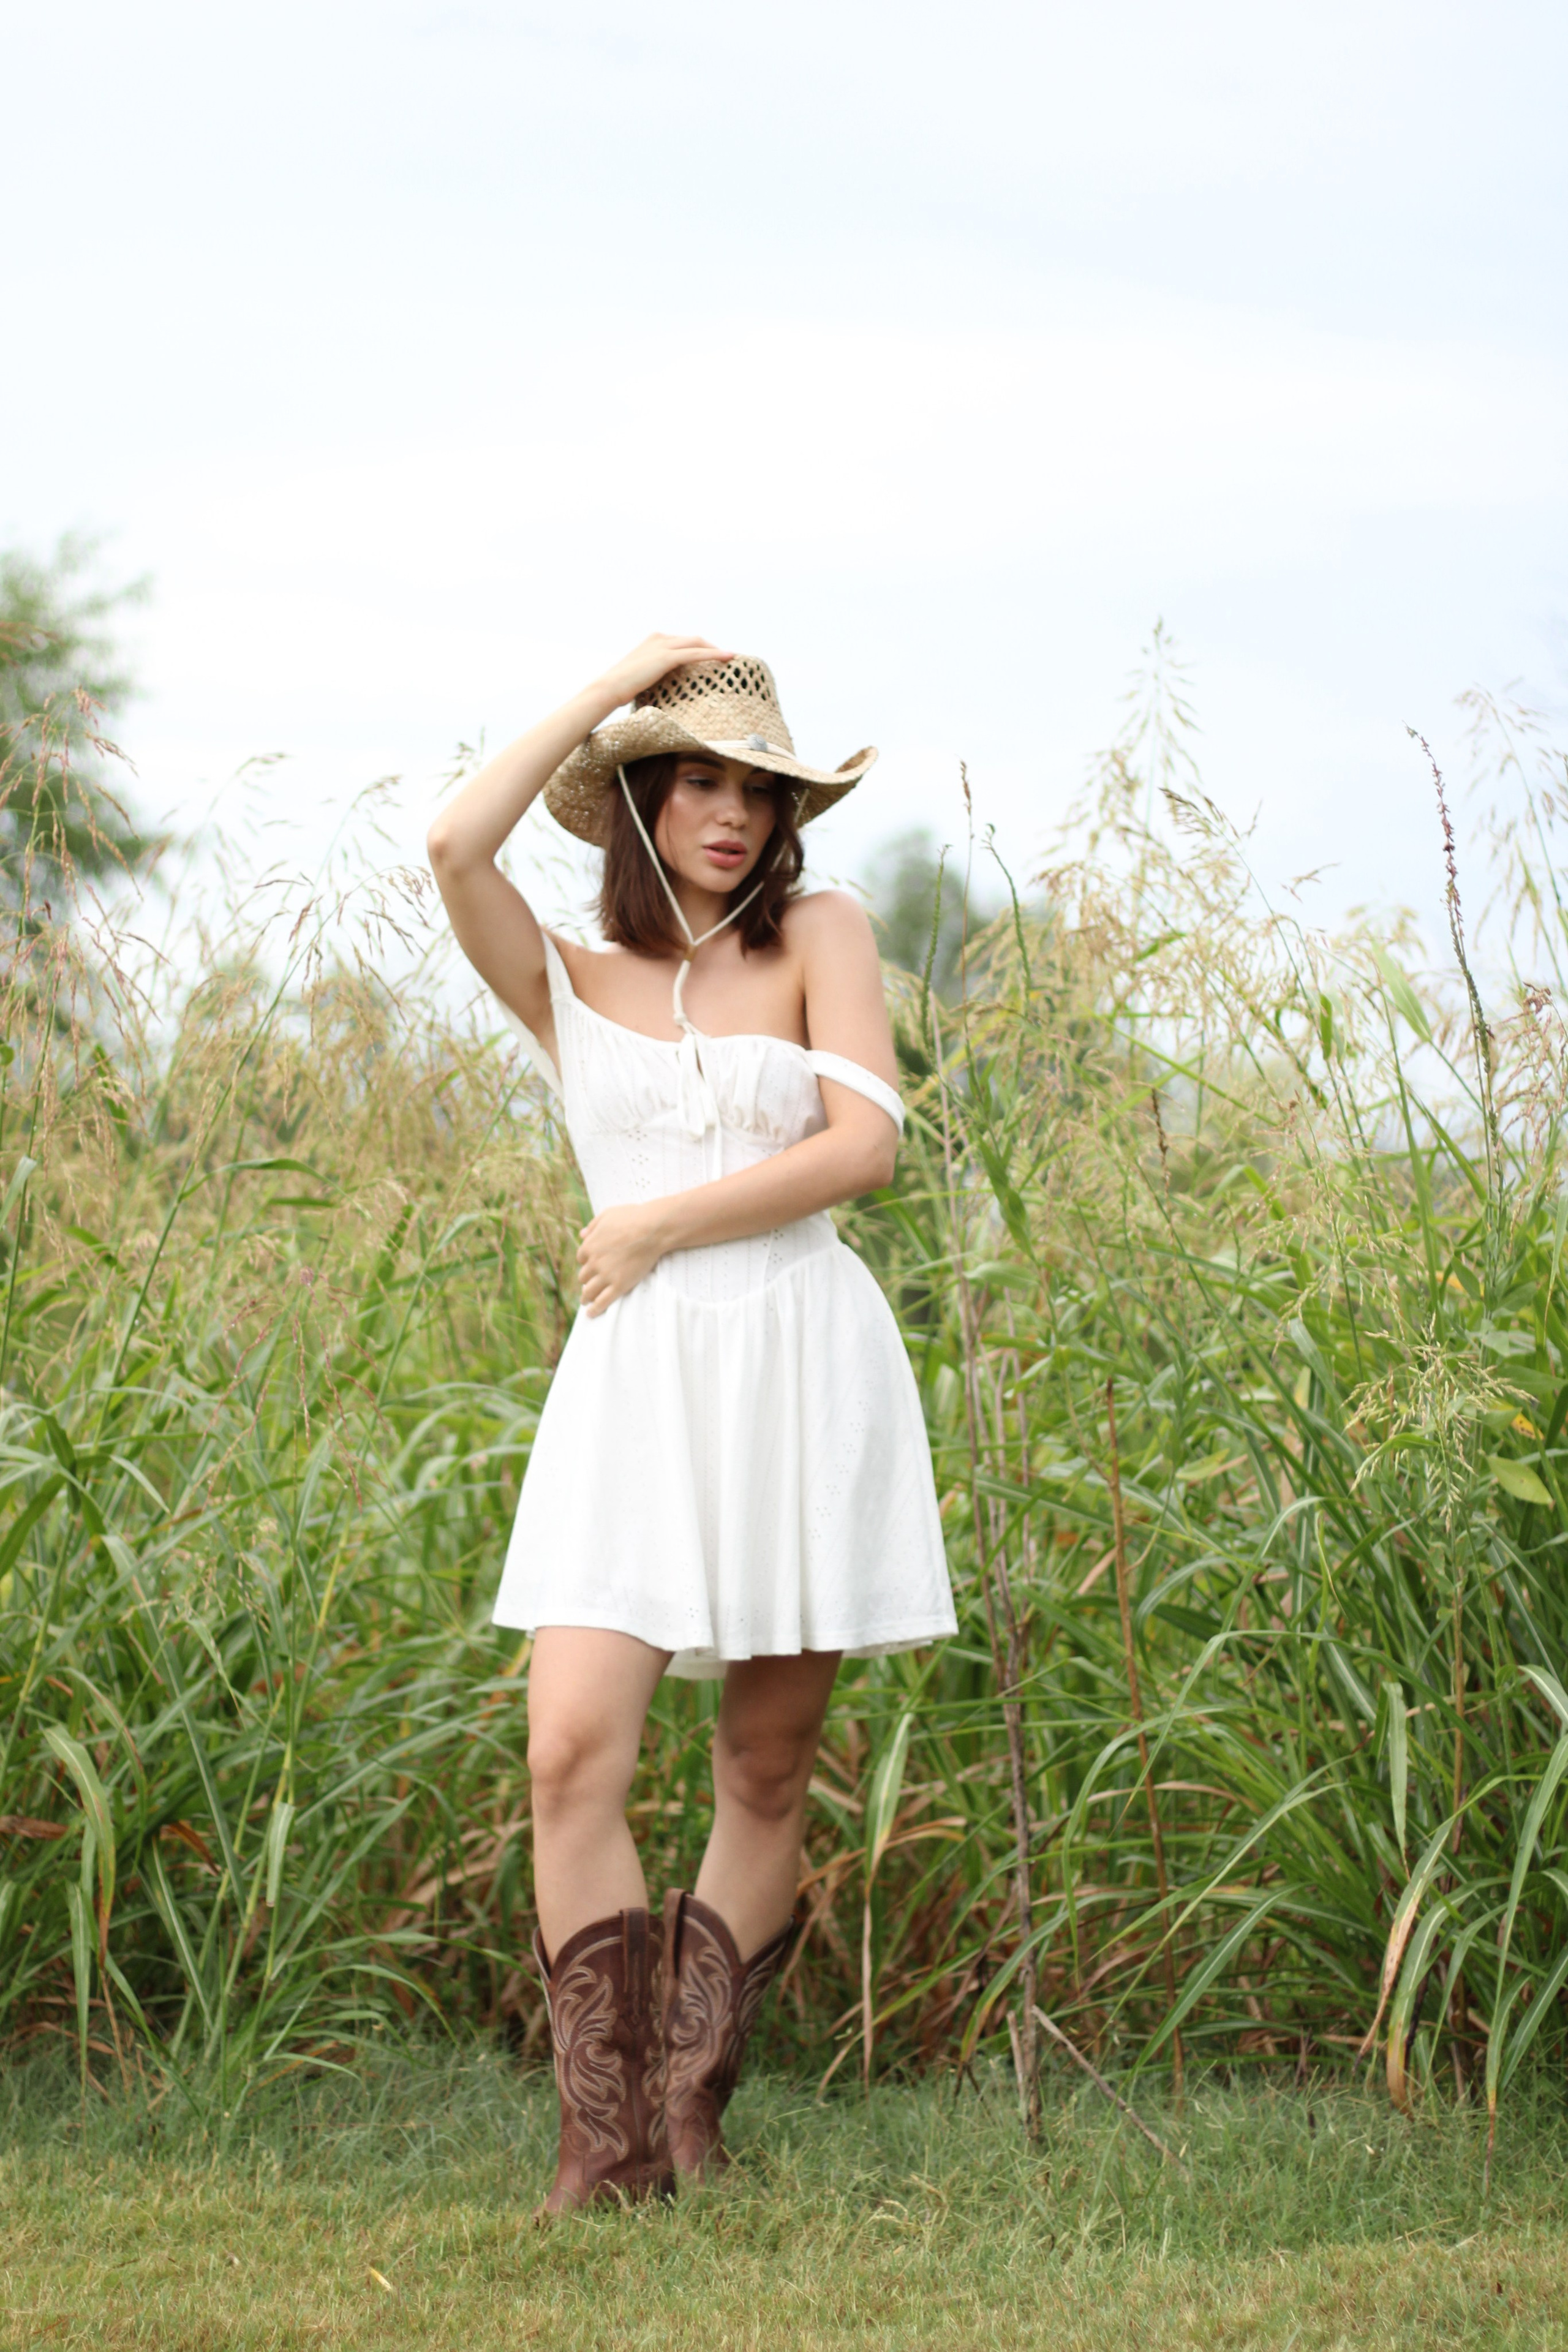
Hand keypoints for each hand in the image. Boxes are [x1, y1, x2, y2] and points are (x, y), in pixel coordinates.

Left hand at [577, 1202, 668, 1315]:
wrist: (652, 1229)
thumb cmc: (632, 1218)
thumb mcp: (607, 1215)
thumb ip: (593, 1226)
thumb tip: (581, 1234)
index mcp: (589, 1246)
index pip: (581, 1258)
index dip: (587, 1261)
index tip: (592, 1264)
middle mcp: (594, 1263)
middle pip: (584, 1276)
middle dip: (586, 1279)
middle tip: (589, 1284)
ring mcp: (606, 1276)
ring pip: (589, 1291)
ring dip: (586, 1297)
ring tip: (586, 1301)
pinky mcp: (619, 1286)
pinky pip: (603, 1301)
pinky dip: (595, 1309)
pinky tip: (591, 1314)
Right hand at [594, 633, 734, 711]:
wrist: (608, 688)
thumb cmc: (621, 689)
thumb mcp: (642, 678)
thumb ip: (656, 675)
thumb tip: (666, 687)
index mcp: (654, 641)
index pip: (684, 641)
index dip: (701, 648)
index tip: (714, 659)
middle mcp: (660, 638)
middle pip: (694, 639)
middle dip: (712, 647)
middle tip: (727, 660)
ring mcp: (663, 646)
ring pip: (698, 643)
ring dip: (716, 650)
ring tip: (732, 659)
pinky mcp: (667, 657)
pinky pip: (696, 653)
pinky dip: (714, 654)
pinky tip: (729, 657)